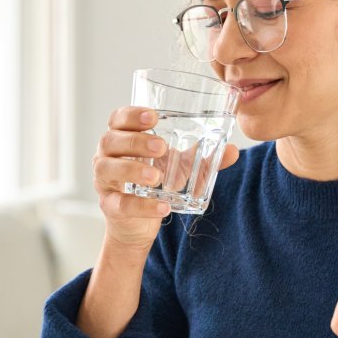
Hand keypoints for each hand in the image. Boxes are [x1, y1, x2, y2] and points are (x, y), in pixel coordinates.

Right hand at [92, 106, 239, 250]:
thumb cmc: (155, 182)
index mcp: (123, 137)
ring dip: (132, 169)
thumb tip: (233, 150)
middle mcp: (107, 155)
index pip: (118, 118)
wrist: (138, 223)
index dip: (131, 115)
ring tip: (156, 176)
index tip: (153, 117)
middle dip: (135, 141)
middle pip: (110, 139)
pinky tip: (163, 207)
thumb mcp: (179, 167)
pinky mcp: (109, 206)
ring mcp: (105, 181)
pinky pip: (120, 203)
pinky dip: (141, 205)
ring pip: (107, 168)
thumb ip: (202, 157)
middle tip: (162, 147)